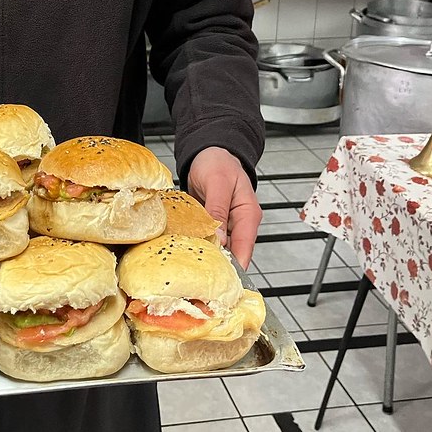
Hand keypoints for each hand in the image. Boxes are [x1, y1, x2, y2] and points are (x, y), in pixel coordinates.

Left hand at [187, 147, 261, 269]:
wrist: (207, 151)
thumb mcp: (218, 183)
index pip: (244, 248)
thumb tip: (220, 238)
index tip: (222, 280)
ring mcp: (225, 224)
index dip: (235, 266)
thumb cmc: (218, 161)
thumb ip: (218, 210)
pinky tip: (183, 250)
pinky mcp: (211, 223)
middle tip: (200, 279)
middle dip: (217, 265)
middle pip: (231, 252)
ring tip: (189, 268)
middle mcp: (238, 223)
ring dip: (204, 254)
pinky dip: (196, 243)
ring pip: (217, 247)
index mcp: (248, 215)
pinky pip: (205, 237)